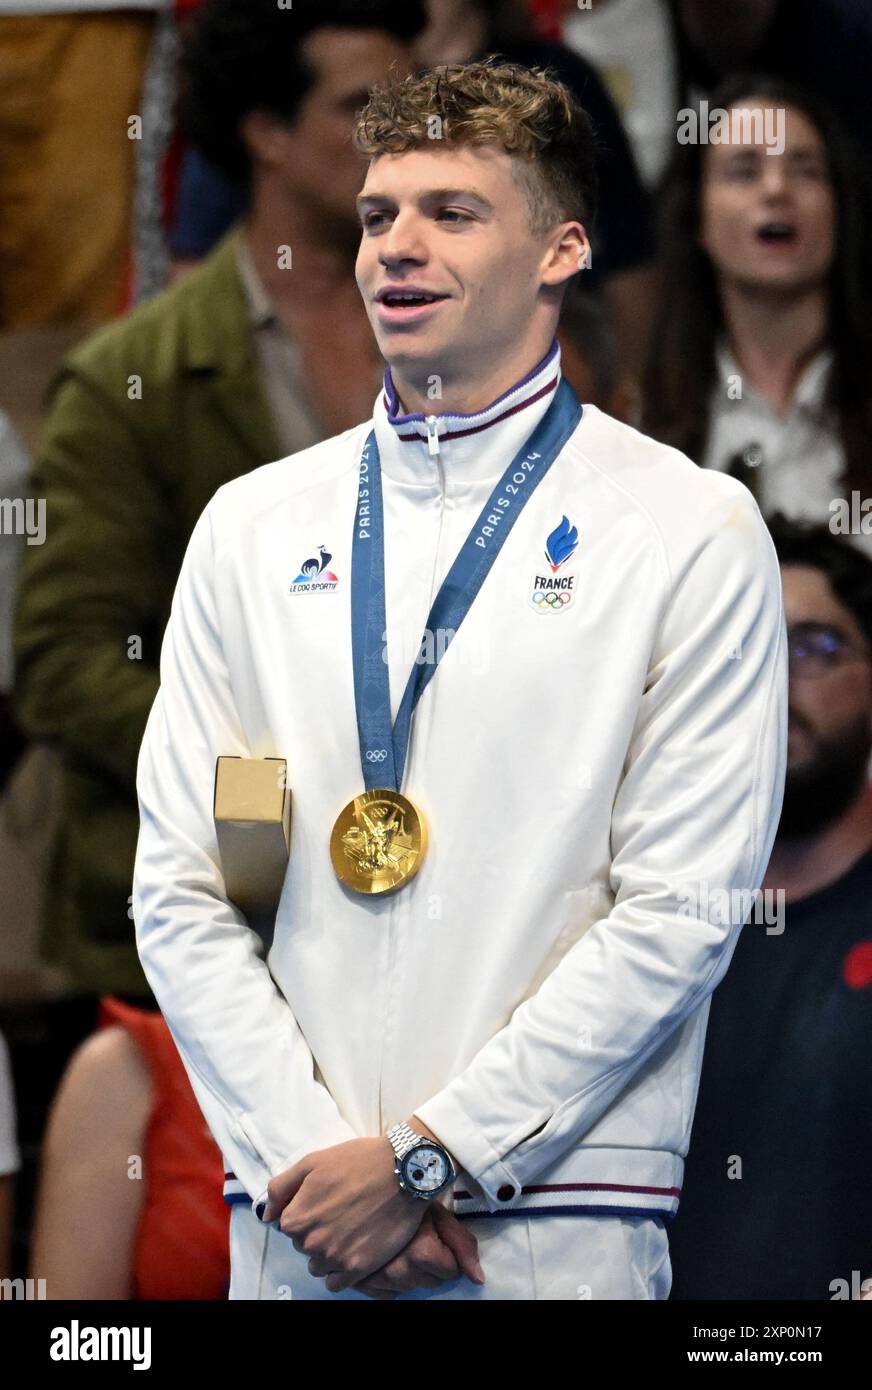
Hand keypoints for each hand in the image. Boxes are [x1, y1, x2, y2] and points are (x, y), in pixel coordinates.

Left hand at [260, 1137, 426, 1290]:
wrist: (402, 1170)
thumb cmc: (357, 1161)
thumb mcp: (311, 1162)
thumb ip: (281, 1188)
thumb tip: (267, 1216)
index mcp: (296, 1218)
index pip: (287, 1226)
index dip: (305, 1212)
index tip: (322, 1202)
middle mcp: (312, 1243)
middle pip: (304, 1246)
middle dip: (316, 1232)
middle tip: (338, 1213)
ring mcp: (335, 1258)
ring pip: (318, 1266)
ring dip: (327, 1254)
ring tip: (347, 1231)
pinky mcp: (359, 1268)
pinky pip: (336, 1284)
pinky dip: (340, 1272)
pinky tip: (352, 1251)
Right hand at [352, 1199, 484, 1298]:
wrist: (372, 1185)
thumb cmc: (409, 1196)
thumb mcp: (439, 1213)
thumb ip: (462, 1244)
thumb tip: (478, 1279)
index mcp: (420, 1253)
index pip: (450, 1271)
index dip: (449, 1254)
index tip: (437, 1236)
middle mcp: (396, 1270)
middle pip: (428, 1282)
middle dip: (429, 1265)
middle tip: (417, 1238)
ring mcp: (376, 1277)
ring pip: (407, 1288)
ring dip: (409, 1272)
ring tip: (400, 1245)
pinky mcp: (360, 1281)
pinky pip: (385, 1294)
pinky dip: (388, 1281)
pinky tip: (386, 1258)